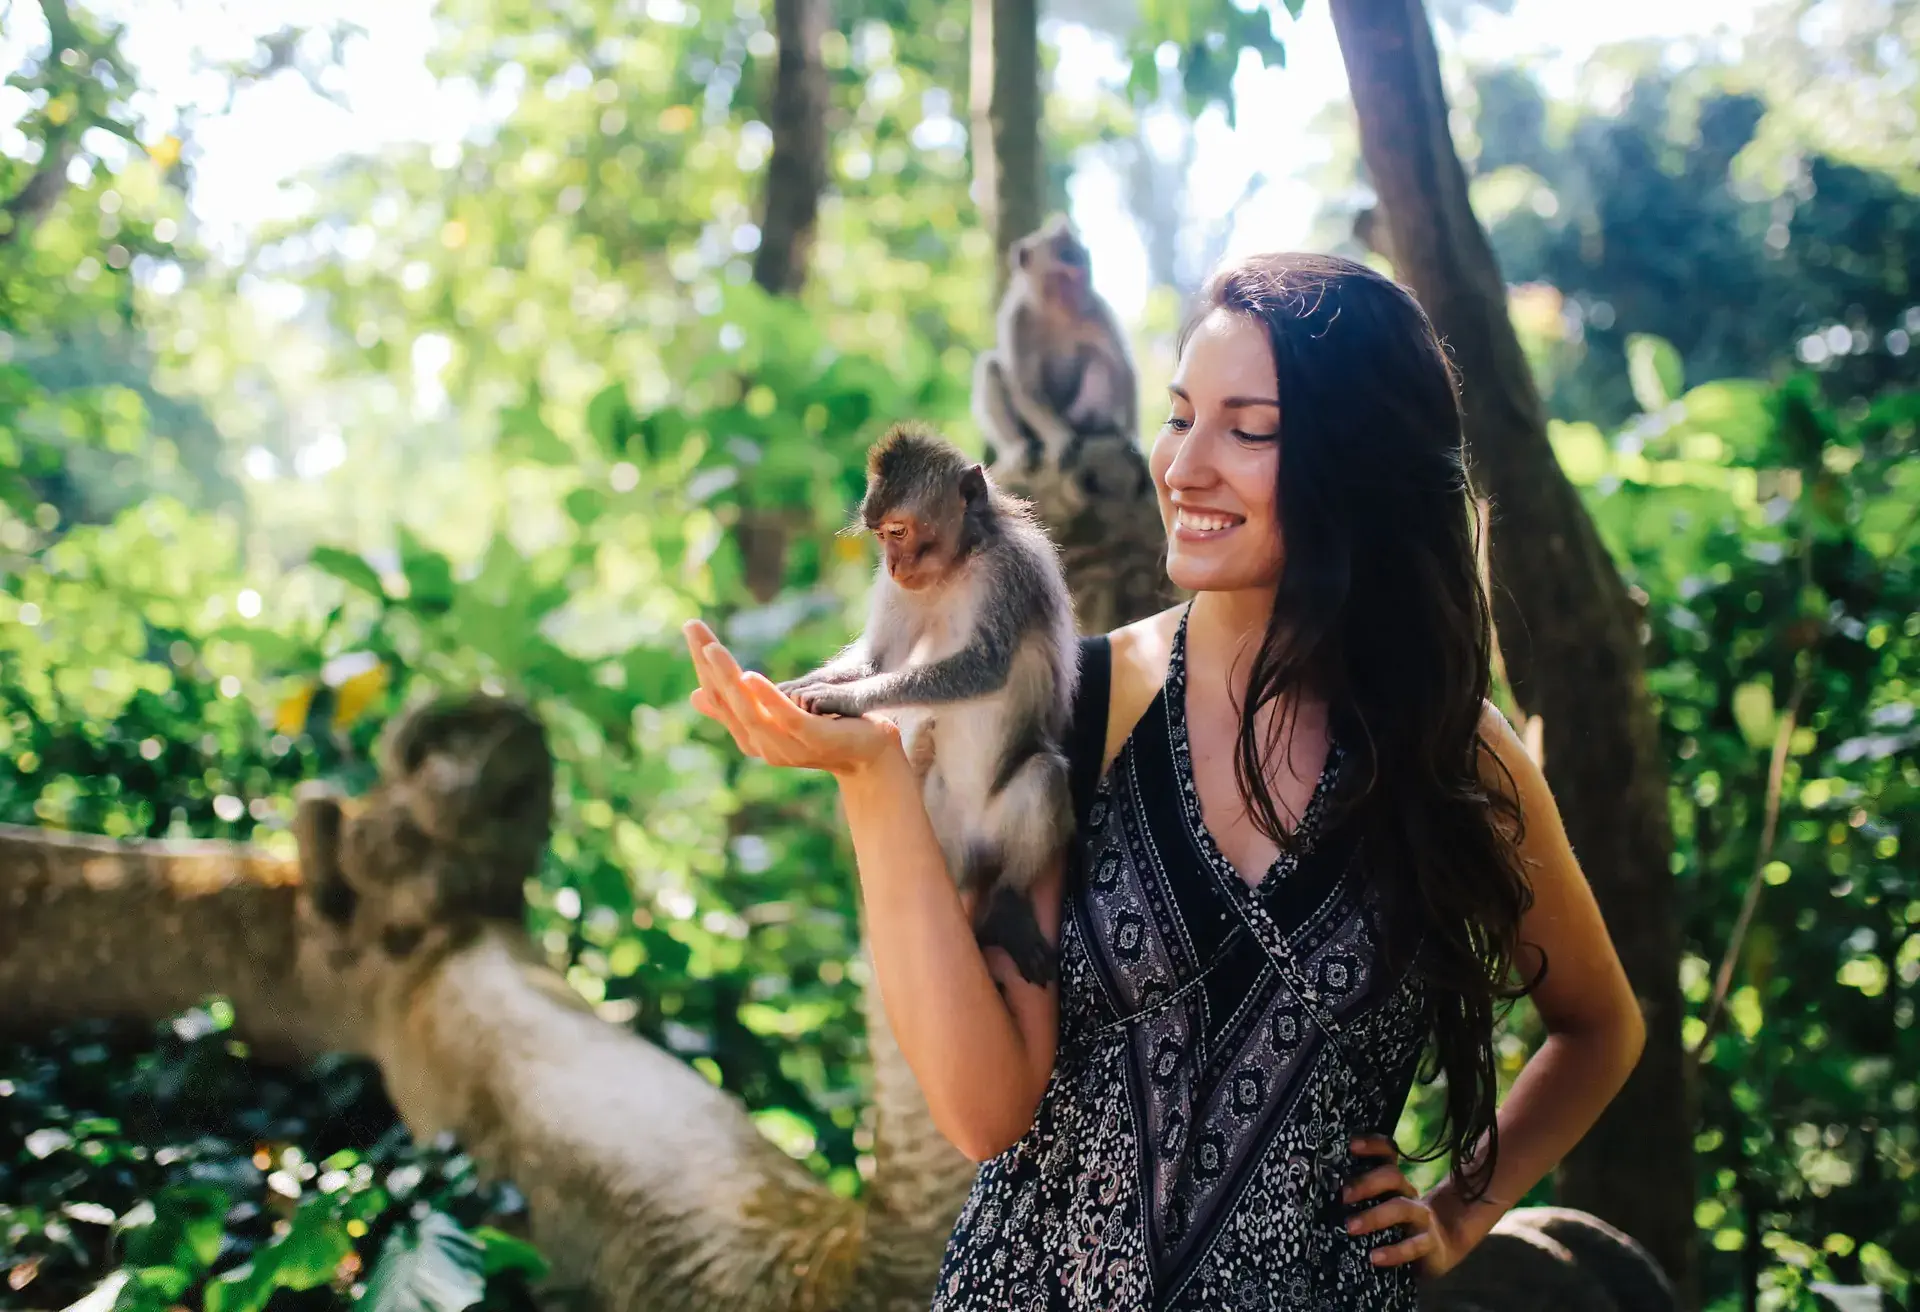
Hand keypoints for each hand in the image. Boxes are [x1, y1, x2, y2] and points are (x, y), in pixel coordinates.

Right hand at [683, 620, 899, 776]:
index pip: (718, 696)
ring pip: (749, 710)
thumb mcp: (777, 714)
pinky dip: (767, 697)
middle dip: (707, 663)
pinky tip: (751, 675)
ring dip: (729, 677)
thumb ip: (740, 707)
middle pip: (727, 701)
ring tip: (713, 648)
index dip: (702, 663)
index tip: (691, 628)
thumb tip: (694, 695)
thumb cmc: (826, 730)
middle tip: (692, 626)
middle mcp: (762, 745)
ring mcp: (787, 747)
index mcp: (750, 736)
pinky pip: (786, 718)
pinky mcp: (814, 740)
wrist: (872, 755)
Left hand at [1341, 1135, 1465, 1277]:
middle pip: (1393, 1176)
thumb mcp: (1382, 1205)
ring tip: (1350, 1227)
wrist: (1439, 1248)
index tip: (1351, 1145)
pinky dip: (1393, 1251)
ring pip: (1402, 1208)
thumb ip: (1359, 1196)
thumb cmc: (1397, 1223)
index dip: (1373, 1145)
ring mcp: (1421, 1218)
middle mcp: (1409, 1194)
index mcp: (1396, 1181)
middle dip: (1367, 1182)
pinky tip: (1374, 1257)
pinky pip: (1413, 1246)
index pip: (1389, 1154)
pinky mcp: (1429, 1244)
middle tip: (1343, 1195)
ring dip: (1374, 1216)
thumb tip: (1315, 1187)